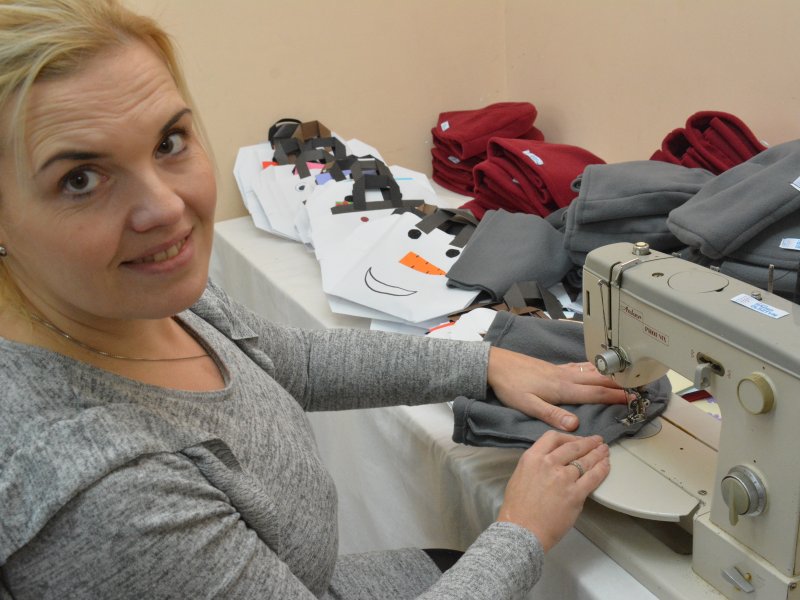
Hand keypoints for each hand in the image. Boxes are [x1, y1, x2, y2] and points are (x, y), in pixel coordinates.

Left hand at [486, 346, 628, 430]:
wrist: (497, 364)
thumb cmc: (511, 386)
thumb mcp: (528, 405)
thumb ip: (552, 415)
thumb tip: (574, 426)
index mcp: (563, 388)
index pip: (595, 393)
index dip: (615, 397)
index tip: (632, 399)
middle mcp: (565, 377)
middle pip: (598, 381)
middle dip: (619, 385)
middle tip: (637, 388)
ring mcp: (560, 371)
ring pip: (591, 372)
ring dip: (609, 375)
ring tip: (625, 378)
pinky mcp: (554, 368)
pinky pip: (580, 367)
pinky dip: (593, 368)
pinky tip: (595, 368)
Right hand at [497, 431, 609, 550]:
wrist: (522, 530)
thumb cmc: (518, 509)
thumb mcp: (520, 476)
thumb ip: (536, 465)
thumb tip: (550, 462)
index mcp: (532, 458)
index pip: (553, 437)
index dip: (568, 436)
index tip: (575, 439)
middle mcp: (548, 464)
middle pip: (574, 446)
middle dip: (588, 443)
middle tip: (597, 441)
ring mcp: (563, 478)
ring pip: (586, 460)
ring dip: (598, 454)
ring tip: (605, 451)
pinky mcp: (575, 494)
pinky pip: (593, 477)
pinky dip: (602, 470)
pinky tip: (606, 466)